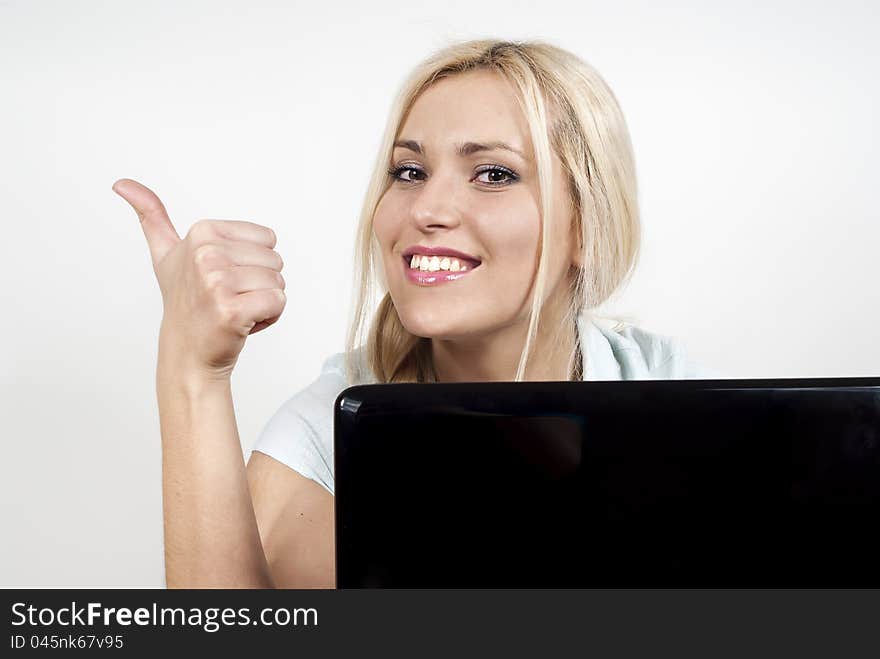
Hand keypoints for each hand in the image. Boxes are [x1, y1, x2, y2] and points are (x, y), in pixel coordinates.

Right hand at [113, 178, 285, 378]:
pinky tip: (242, 324)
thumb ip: (151, 215)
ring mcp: (217, 282)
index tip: (224, 277)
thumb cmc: (184, 300)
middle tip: (229, 297)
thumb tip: (121, 183)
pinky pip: (278, 303)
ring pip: (278, 283)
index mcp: (202, 232)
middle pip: (276, 260)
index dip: (253, 261)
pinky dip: (269, 318)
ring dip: (264, 302)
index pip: (268, 238)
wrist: (187, 352)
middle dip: (260, 283)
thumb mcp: (165, 253)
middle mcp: (207, 253)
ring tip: (234, 309)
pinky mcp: (231, 310)